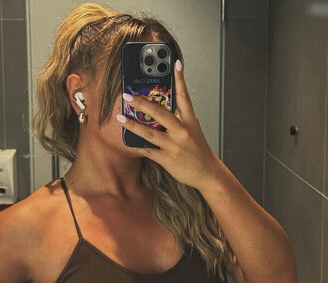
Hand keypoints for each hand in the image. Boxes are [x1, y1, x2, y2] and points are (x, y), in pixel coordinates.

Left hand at [117, 59, 219, 189]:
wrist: (208, 174)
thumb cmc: (198, 152)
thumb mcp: (193, 132)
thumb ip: (180, 121)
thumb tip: (161, 111)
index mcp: (190, 122)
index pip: (184, 97)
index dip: (180, 79)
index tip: (175, 64)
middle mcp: (182, 131)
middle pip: (160, 113)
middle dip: (142, 103)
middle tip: (128, 95)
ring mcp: (174, 146)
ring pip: (150, 133)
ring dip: (133, 125)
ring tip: (120, 118)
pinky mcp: (168, 159)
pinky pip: (148, 151)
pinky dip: (137, 146)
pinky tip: (127, 141)